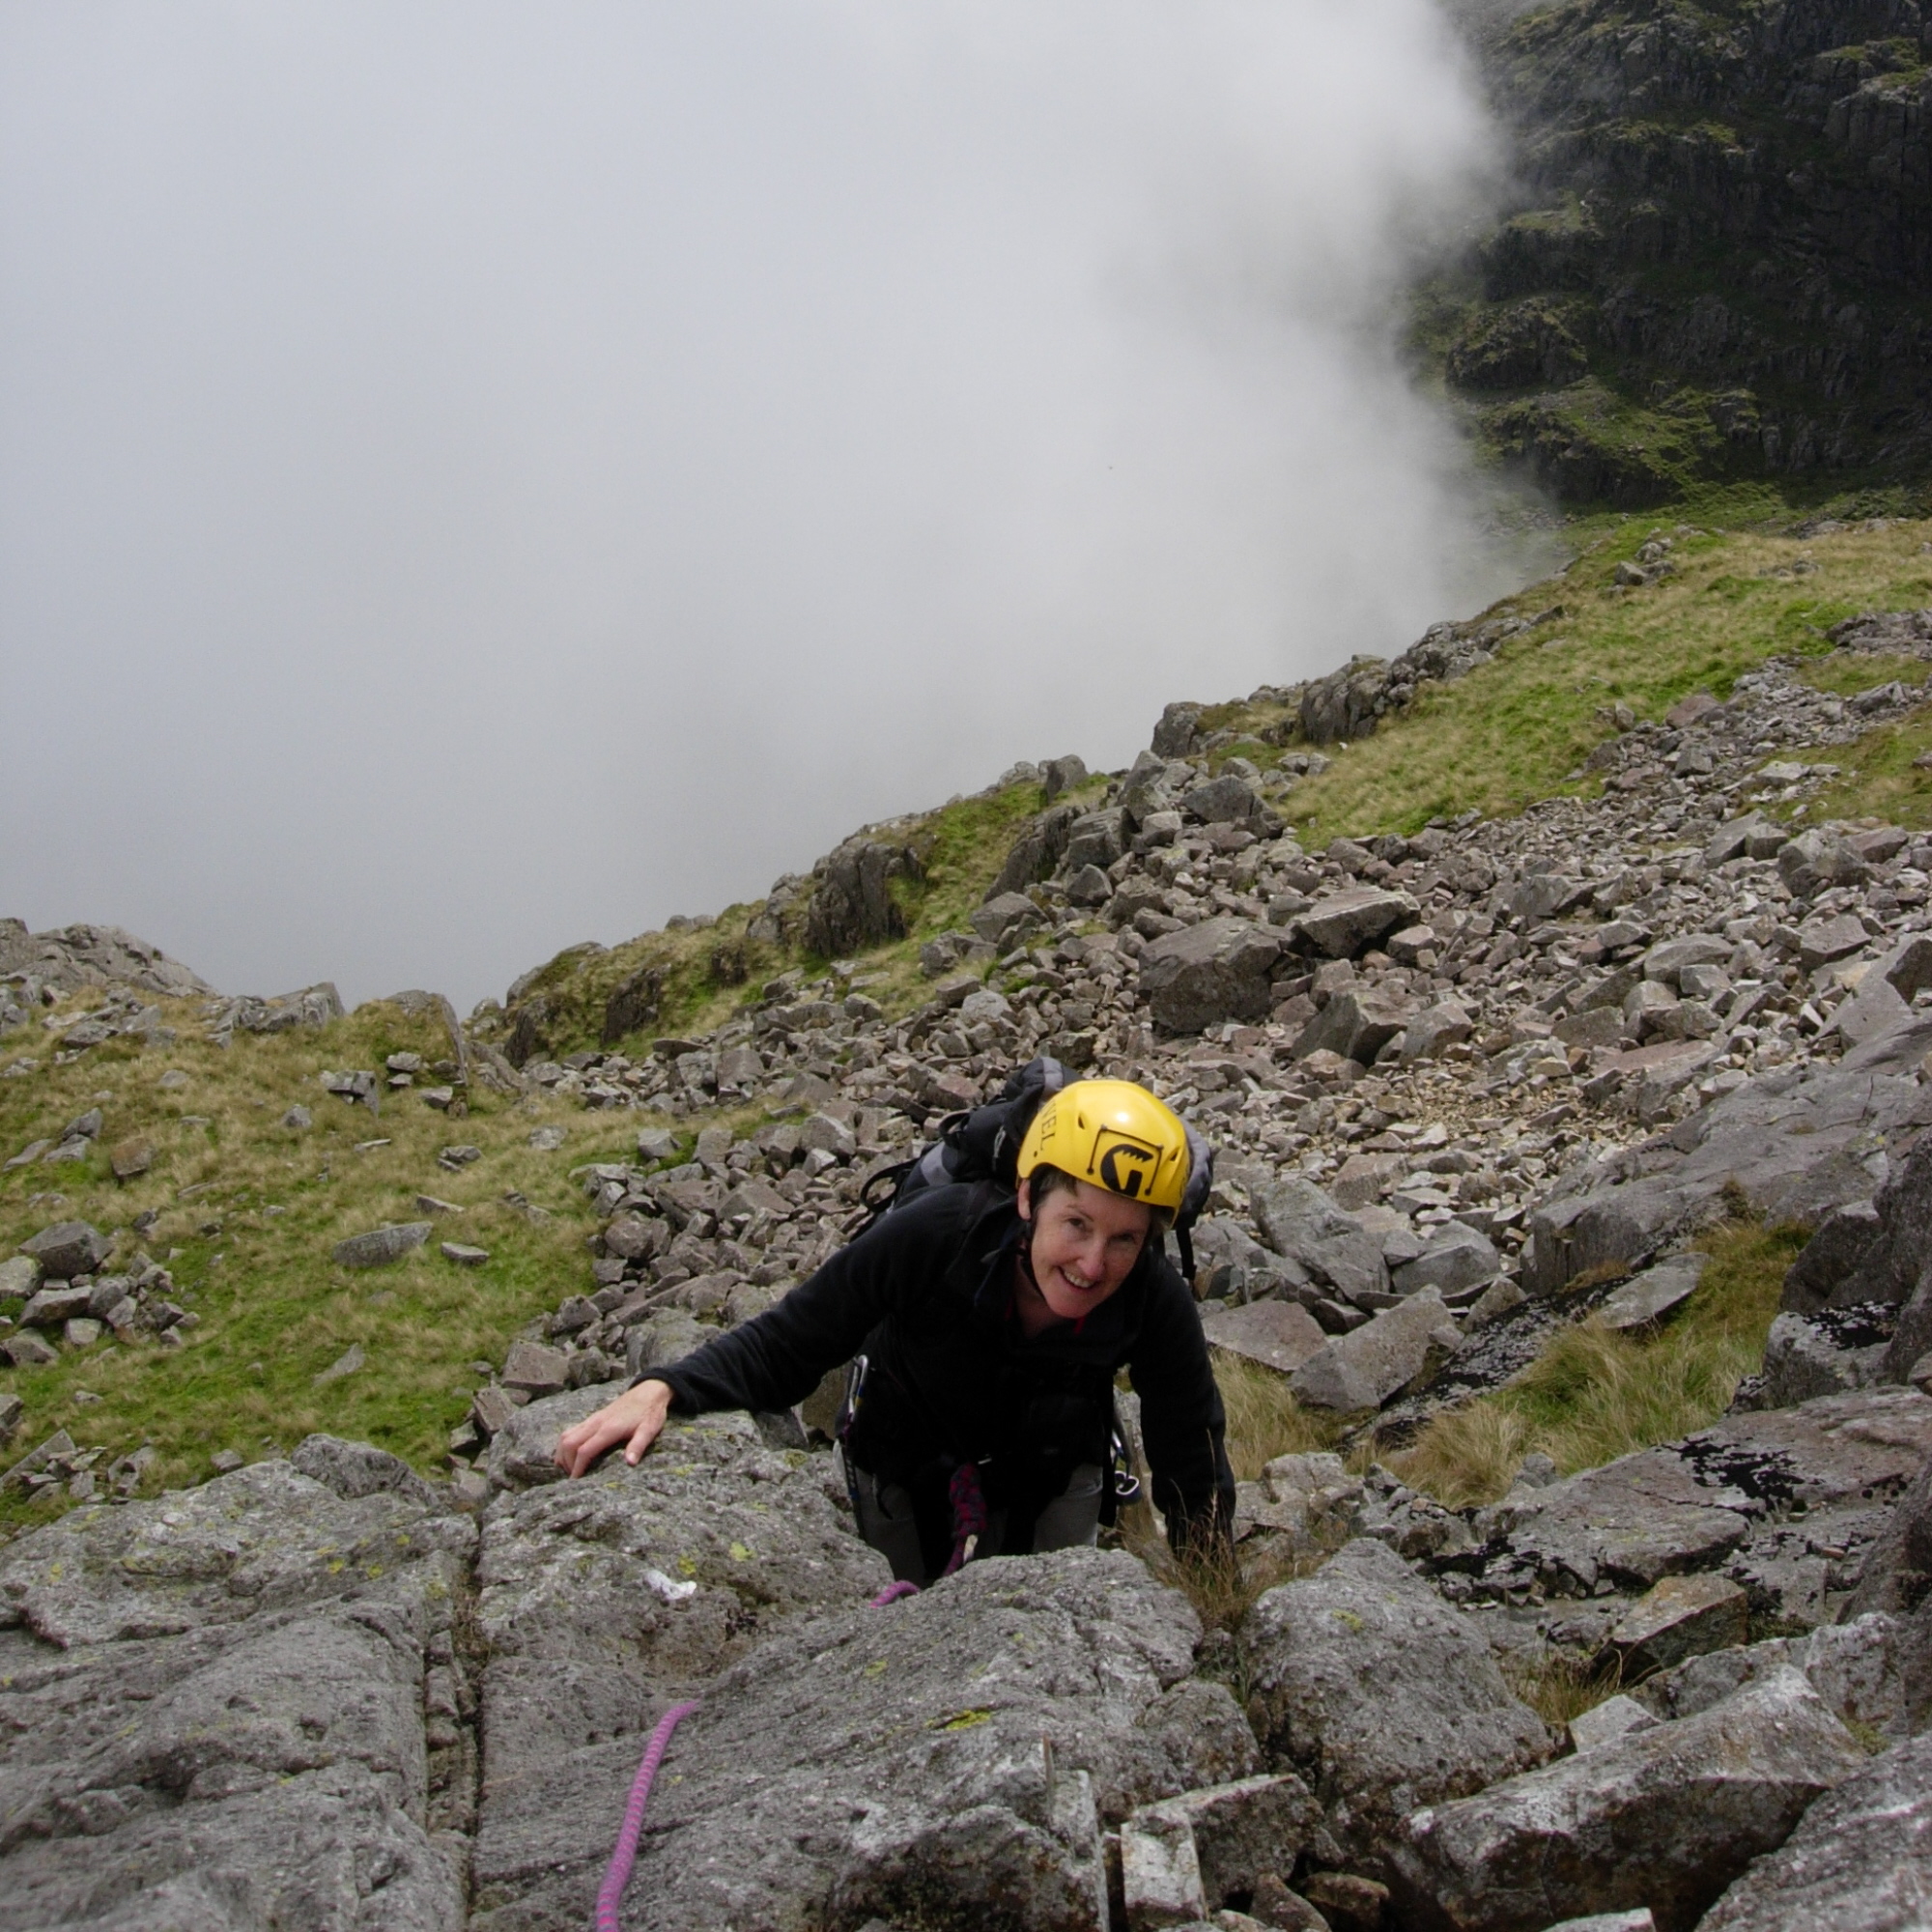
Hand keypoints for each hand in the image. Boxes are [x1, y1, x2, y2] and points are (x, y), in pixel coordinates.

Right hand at [553, 1379, 673, 1477]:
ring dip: (563, 1453)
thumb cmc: (650, 1413)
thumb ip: (638, 1446)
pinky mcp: (593, 1418)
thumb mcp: (649, 1430)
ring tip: (569, 1468)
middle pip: (569, 1443)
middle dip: (566, 1462)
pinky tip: (571, 1454)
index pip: (584, 1450)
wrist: (648, 1391)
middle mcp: (596, 1423)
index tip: (575, 1482)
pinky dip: (565, 1444)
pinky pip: (571, 1431)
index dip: (577, 1467)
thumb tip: (630, 1463)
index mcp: (608, 1429)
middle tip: (573, 1478)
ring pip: (566, 1435)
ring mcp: (593, 1419)